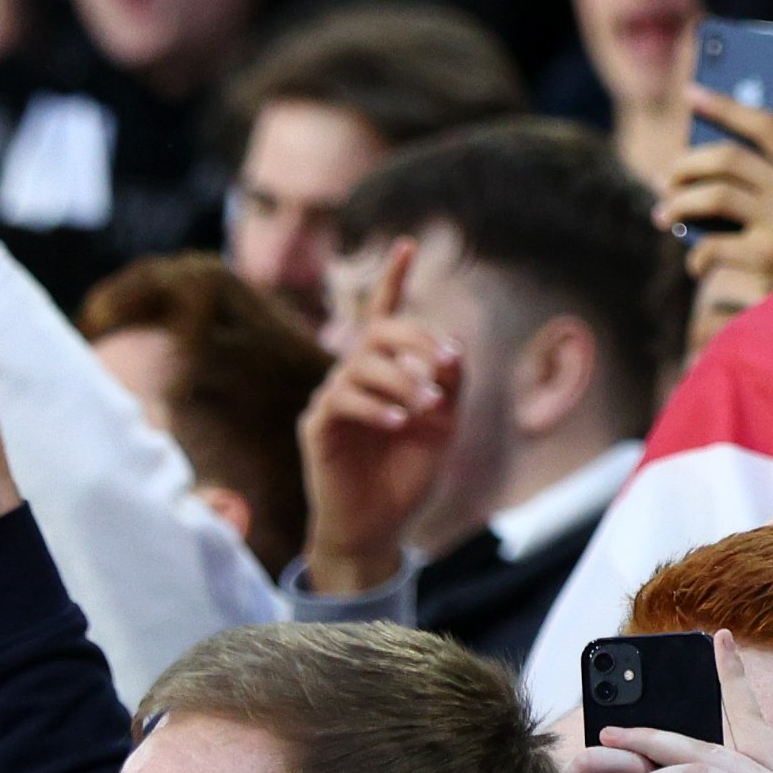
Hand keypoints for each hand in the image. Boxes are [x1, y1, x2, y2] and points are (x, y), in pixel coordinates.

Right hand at [298, 242, 463, 593]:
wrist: (377, 528)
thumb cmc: (406, 475)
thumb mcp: (443, 427)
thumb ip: (449, 386)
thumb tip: (455, 350)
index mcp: (385, 371)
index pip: (384, 315)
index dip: (394, 279)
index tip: (408, 245)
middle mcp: (353, 376)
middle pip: (378, 332)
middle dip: (417, 341)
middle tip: (446, 365)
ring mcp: (332, 399)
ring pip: (363, 365)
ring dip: (404, 381)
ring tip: (428, 409)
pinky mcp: (318, 427)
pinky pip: (342, 400)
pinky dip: (376, 406)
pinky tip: (399, 421)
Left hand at [658, 92, 772, 350]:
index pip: (765, 123)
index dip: (724, 105)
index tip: (690, 92)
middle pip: (728, 157)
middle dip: (686, 165)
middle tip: (665, 179)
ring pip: (714, 195)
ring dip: (679, 204)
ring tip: (664, 214)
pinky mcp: (769, 258)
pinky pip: (712, 245)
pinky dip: (696, 255)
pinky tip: (697, 263)